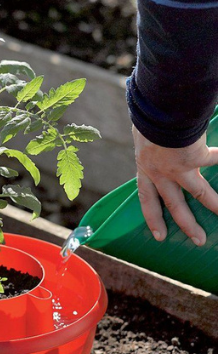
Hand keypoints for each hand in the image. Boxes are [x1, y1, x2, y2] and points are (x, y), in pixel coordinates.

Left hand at [133, 125, 217, 245]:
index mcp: (145, 169)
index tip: (160, 236)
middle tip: (199, 240)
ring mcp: (178, 169)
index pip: (146, 199)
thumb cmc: (147, 119)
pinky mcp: (196, 157)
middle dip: (187, 224)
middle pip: (174, 205)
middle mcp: (160, 174)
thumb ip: (151, 146)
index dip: (153, 218)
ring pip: (199, 193)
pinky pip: (215, 159)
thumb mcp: (143, 136)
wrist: (155, 112)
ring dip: (214, 204)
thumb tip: (156, 143)